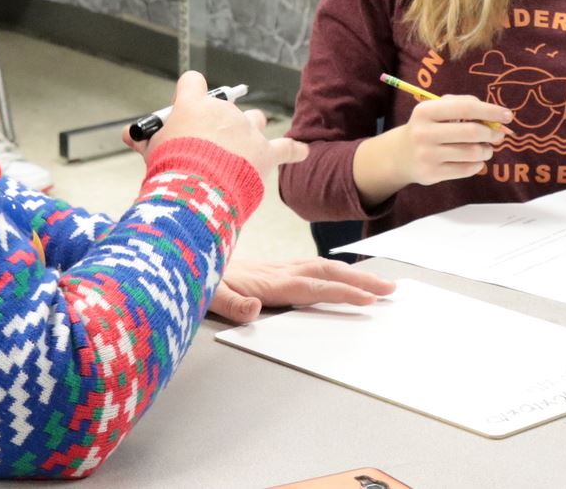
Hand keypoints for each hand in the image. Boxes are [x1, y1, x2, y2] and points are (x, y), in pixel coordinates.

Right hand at [123, 71, 307, 180]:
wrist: (196, 194)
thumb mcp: (151, 152)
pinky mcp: (265, 152)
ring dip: (249, 133)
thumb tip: (129, 135)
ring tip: (240, 154)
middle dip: (217, 126)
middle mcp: (223, 111)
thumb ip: (145, 140)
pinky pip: (287, 148)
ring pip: (254, 120)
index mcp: (194, 105)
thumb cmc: (170, 171)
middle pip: (225, 108)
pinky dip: (294, 151)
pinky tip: (302, 152)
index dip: (189, 93)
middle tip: (205, 152)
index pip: (193, 82)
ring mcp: (247, 130)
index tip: (188, 107)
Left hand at [208, 258, 395, 323]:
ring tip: (376, 281)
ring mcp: (271, 268)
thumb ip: (230, 302)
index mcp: (265, 281)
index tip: (369, 299)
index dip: (341, 292)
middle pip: (324, 273)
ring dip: (349, 274)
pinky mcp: (266, 269)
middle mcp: (273, 272)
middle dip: (359, 280)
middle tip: (390, 288)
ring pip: (318, 267)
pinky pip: (306, 267)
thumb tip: (256, 308)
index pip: (312, 287)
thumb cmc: (190, 279)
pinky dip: (329, 270)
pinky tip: (337, 274)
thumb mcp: (204, 294)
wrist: (175, 256)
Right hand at [377, 95, 510, 189]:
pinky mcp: (431, 173)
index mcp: (426, 111)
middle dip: (492, 134)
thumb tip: (498, 119)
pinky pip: (467, 169)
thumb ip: (465, 105)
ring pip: (472, 153)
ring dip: (486, 150)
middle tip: (499, 135)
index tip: (507, 115)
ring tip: (485, 148)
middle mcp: (424, 132)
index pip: (465, 108)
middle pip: (472, 132)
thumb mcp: (437, 109)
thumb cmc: (428, 126)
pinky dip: (478, 164)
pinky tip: (474, 160)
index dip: (490, 111)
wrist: (401, 154)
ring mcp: (427, 154)